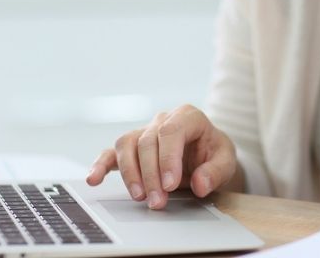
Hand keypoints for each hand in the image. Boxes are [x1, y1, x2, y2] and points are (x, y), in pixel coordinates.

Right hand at [86, 105, 237, 209]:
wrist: (205, 156)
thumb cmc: (214, 154)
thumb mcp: (226, 161)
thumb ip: (216, 171)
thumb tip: (200, 184)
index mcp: (188, 116)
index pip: (171, 131)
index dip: (168, 158)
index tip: (170, 185)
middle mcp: (162, 120)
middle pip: (148, 142)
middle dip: (151, 175)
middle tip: (158, 202)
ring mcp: (144, 132)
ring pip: (127, 145)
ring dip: (131, 173)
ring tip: (139, 197)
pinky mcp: (132, 148)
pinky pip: (111, 153)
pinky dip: (101, 165)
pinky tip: (94, 179)